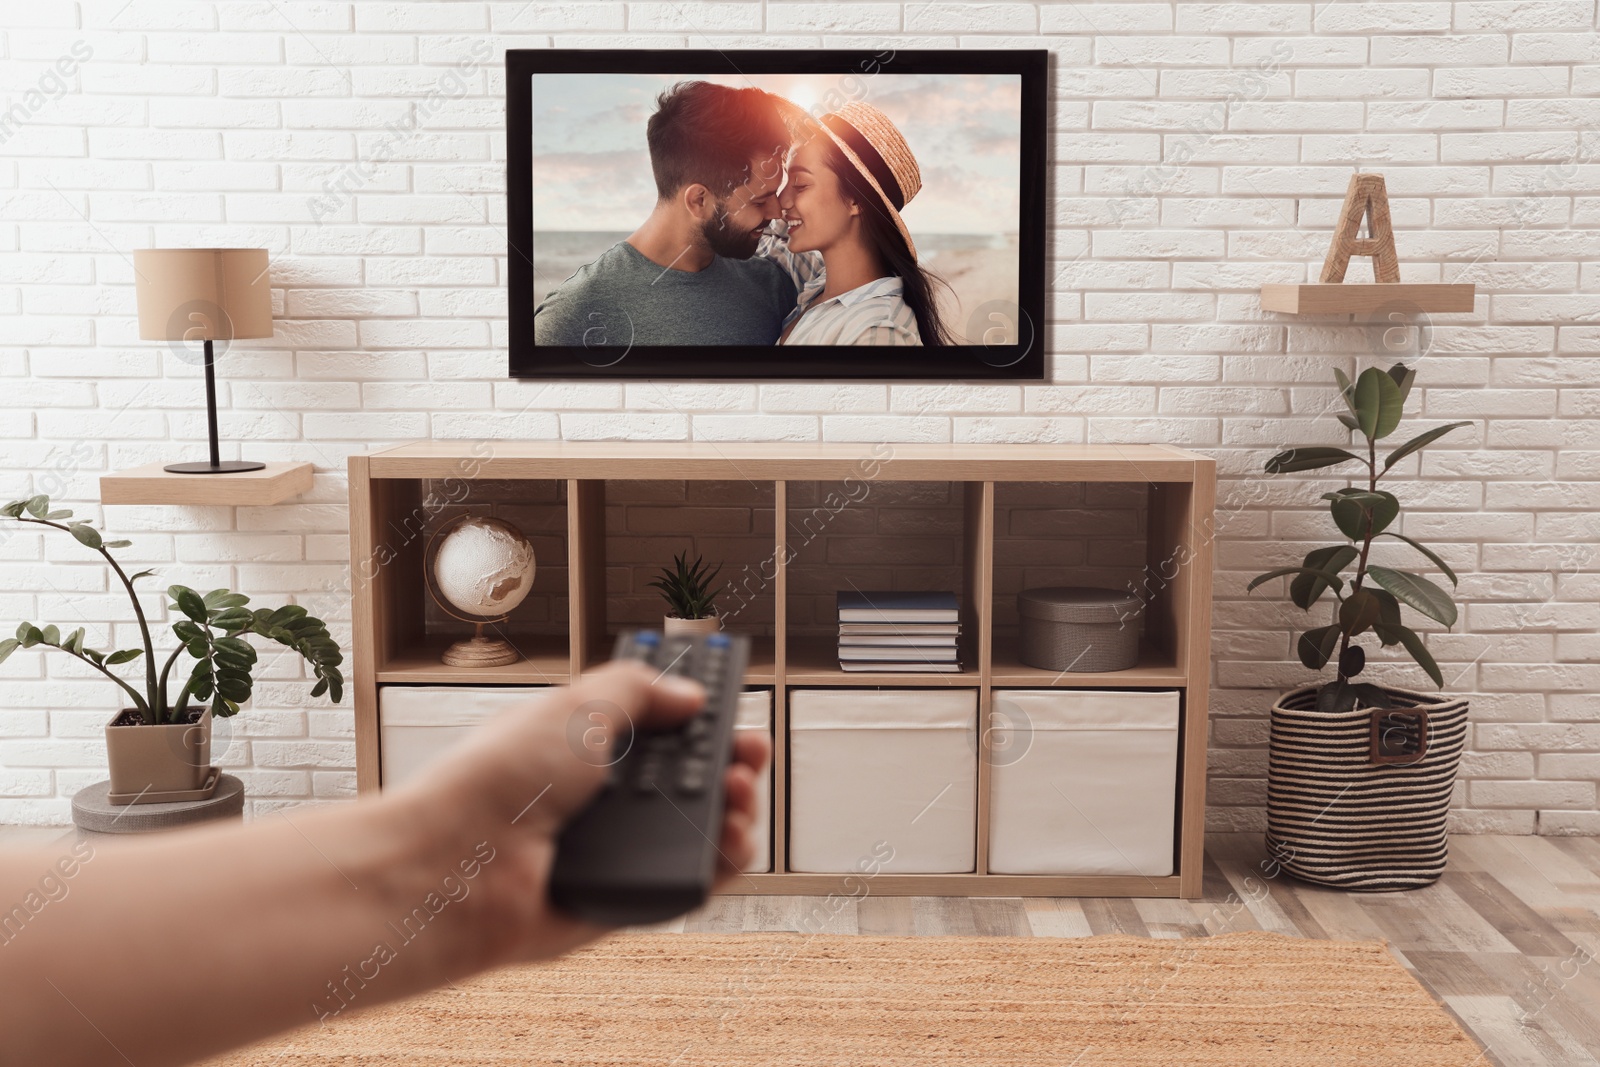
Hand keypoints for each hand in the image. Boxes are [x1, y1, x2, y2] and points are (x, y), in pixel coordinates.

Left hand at [389, 659, 768, 970]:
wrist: (461, 867)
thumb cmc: (497, 783)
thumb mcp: (575, 706)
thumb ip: (637, 689)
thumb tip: (688, 693)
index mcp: (582, 749)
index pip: (653, 728)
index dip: (694, 717)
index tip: (726, 706)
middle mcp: (598, 801)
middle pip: (685, 780)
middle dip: (726, 762)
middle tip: (746, 755)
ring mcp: (613, 853)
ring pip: (696, 832)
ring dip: (732, 810)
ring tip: (737, 795)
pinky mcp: (625, 902)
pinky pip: (688, 883)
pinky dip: (720, 864)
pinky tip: (730, 839)